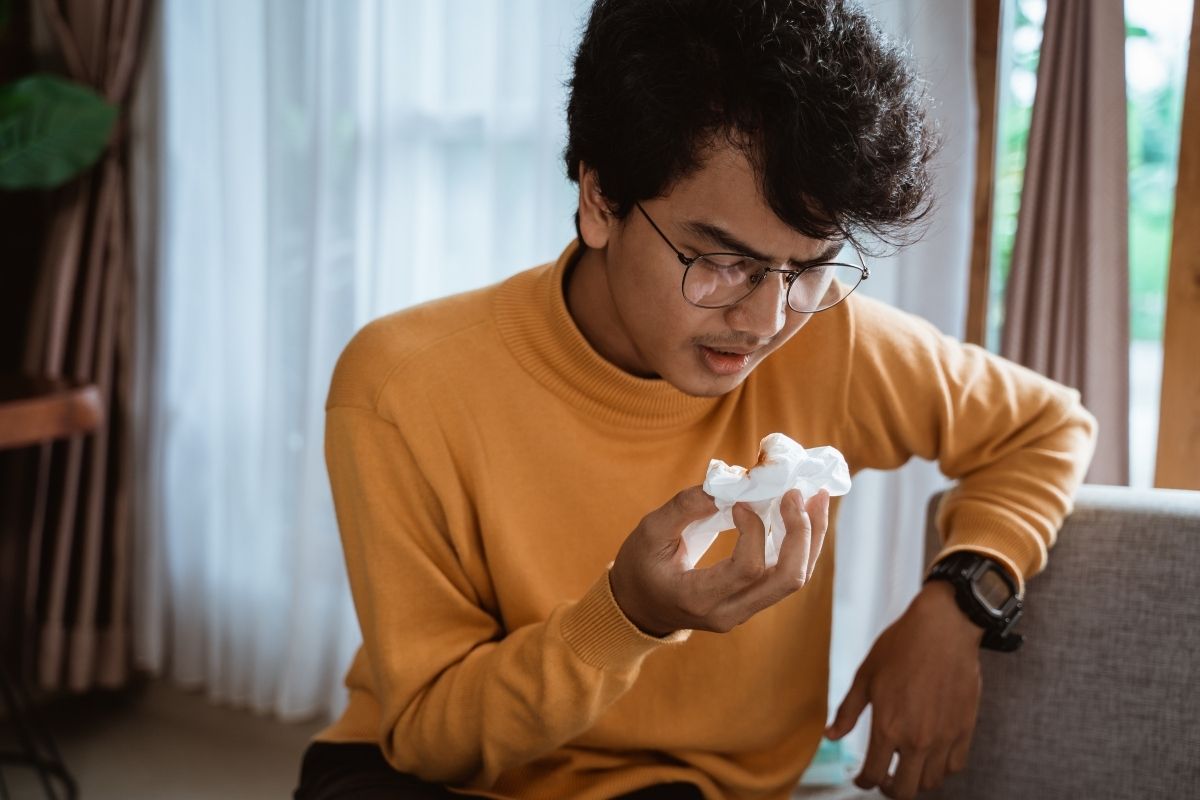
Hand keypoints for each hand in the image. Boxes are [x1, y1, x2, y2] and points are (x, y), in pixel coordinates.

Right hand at [609, 485, 829, 636]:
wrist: (637, 608)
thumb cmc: (640, 567)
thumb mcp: (650, 532)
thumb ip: (685, 507)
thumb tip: (728, 484)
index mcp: (699, 598)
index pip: (747, 568)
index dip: (754, 530)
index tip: (740, 502)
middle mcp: (728, 612)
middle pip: (786, 579)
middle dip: (801, 534)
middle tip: (797, 494)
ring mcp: (743, 611)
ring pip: (793, 580)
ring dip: (810, 538)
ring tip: (816, 498)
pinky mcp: (751, 602)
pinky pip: (784, 576)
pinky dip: (799, 545)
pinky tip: (804, 516)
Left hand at [825, 581, 983, 798]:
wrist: (944, 628)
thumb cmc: (900, 647)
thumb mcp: (865, 676)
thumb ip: (847, 711)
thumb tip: (830, 736)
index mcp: (887, 726)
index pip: (872, 775)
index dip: (863, 782)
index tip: (861, 778)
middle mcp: (916, 739)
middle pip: (903, 790)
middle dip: (888, 789)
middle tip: (883, 777)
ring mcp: (944, 737)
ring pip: (930, 782)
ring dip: (915, 779)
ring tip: (906, 765)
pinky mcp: (965, 729)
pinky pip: (955, 766)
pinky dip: (941, 768)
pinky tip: (931, 754)